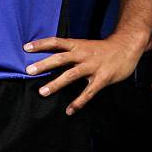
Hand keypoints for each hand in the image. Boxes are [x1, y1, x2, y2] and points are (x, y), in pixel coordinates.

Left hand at [23, 33, 142, 114]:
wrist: (125, 47)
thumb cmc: (101, 48)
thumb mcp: (83, 44)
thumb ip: (69, 50)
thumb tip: (50, 56)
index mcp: (76, 45)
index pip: (55, 42)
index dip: (41, 44)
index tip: (26, 47)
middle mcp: (82, 54)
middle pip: (60, 58)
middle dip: (44, 65)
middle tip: (29, 70)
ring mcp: (92, 66)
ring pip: (70, 75)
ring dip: (56, 84)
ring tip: (42, 92)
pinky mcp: (101, 79)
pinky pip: (88, 92)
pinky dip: (78, 102)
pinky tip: (69, 110)